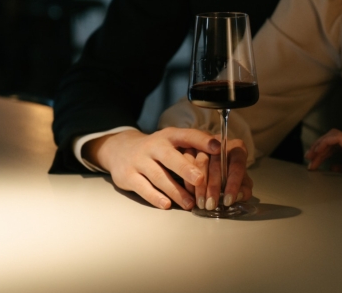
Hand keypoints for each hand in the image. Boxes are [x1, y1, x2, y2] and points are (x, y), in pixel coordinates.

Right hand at [83, 127, 219, 209]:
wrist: (119, 150)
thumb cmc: (156, 150)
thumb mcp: (172, 143)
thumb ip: (193, 149)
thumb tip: (222, 156)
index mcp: (169, 136)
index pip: (188, 135)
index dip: (203, 141)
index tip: (218, 148)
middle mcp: (153, 146)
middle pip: (170, 157)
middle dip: (186, 169)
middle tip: (201, 180)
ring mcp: (139, 161)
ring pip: (158, 176)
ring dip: (176, 191)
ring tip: (191, 203)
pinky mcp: (128, 176)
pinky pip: (143, 188)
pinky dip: (156, 197)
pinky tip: (167, 205)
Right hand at [181, 139, 252, 210]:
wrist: (218, 166)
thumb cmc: (231, 175)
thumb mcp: (241, 182)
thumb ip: (244, 189)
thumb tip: (238, 195)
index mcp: (237, 149)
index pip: (237, 164)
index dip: (233, 183)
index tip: (228, 200)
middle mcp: (221, 143)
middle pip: (217, 163)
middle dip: (213, 187)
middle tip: (211, 205)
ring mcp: (204, 144)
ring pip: (200, 162)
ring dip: (199, 186)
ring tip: (201, 203)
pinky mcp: (189, 148)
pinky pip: (186, 164)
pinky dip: (188, 182)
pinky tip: (190, 195)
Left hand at [305, 129, 341, 184]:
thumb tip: (332, 167)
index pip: (338, 143)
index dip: (324, 150)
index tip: (313, 161)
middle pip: (333, 138)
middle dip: (318, 147)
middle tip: (308, 159)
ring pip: (333, 135)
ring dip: (320, 145)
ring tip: (311, 156)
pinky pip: (337, 138)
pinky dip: (325, 143)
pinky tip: (318, 153)